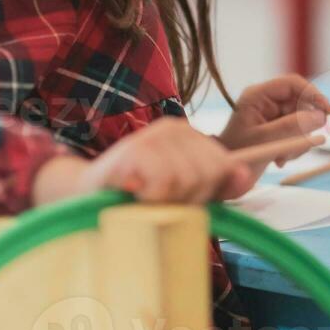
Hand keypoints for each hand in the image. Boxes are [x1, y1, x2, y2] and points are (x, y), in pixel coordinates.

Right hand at [37, 117, 258, 205]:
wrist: (84, 198)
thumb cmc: (138, 199)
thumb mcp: (184, 194)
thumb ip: (217, 187)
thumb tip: (246, 176)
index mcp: (189, 135)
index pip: (223, 166)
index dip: (206, 193)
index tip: (178, 197)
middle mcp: (174, 127)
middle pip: (208, 173)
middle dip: (187, 198)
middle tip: (157, 200)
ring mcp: (153, 135)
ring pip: (187, 180)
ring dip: (165, 202)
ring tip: (144, 198)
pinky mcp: (135, 149)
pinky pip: (163, 184)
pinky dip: (150, 200)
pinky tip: (133, 194)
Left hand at [216, 74, 329, 175]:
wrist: (224, 177)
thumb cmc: (237, 155)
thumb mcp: (265, 140)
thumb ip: (292, 127)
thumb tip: (320, 116)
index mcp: (258, 96)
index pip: (293, 84)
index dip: (313, 94)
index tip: (327, 111)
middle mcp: (266, 102)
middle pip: (300, 104)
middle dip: (303, 127)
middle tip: (298, 146)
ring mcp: (272, 115)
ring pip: (301, 120)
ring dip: (298, 141)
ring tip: (282, 156)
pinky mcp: (276, 129)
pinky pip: (297, 133)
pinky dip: (294, 147)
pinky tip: (279, 159)